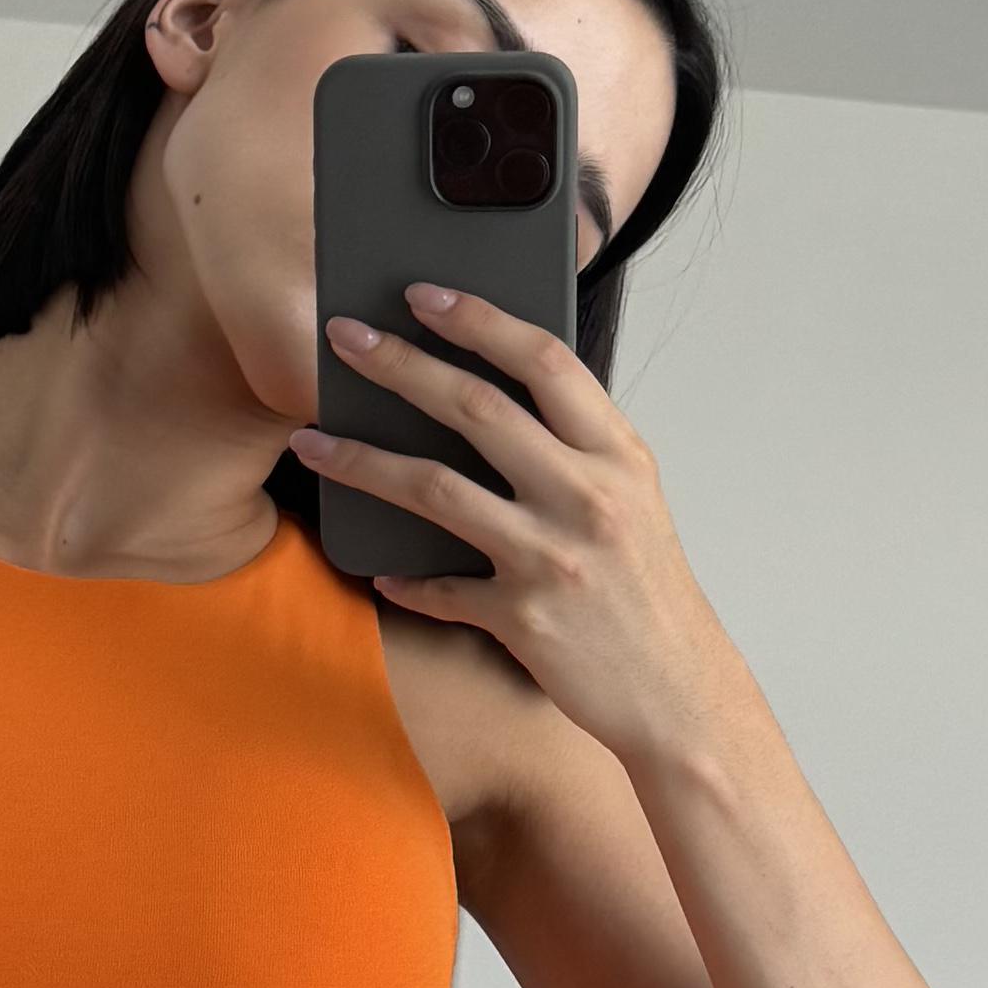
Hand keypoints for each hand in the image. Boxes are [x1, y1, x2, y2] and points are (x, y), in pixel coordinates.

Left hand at [293, 287, 742, 771]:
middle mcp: (587, 496)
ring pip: (433, 490)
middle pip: (475, 409)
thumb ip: (575, 447)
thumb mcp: (633, 499)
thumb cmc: (645, 590)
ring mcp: (552, 557)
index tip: (423, 294)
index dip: (478, 319)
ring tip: (310, 441)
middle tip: (342, 338)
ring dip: (360, 461)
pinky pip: (439, 590)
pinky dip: (405, 581)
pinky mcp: (523, 618)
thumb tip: (490, 394)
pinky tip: (380, 573)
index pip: (543, 361)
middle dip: (398, 365)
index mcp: (618, 455)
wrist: (677, 692)